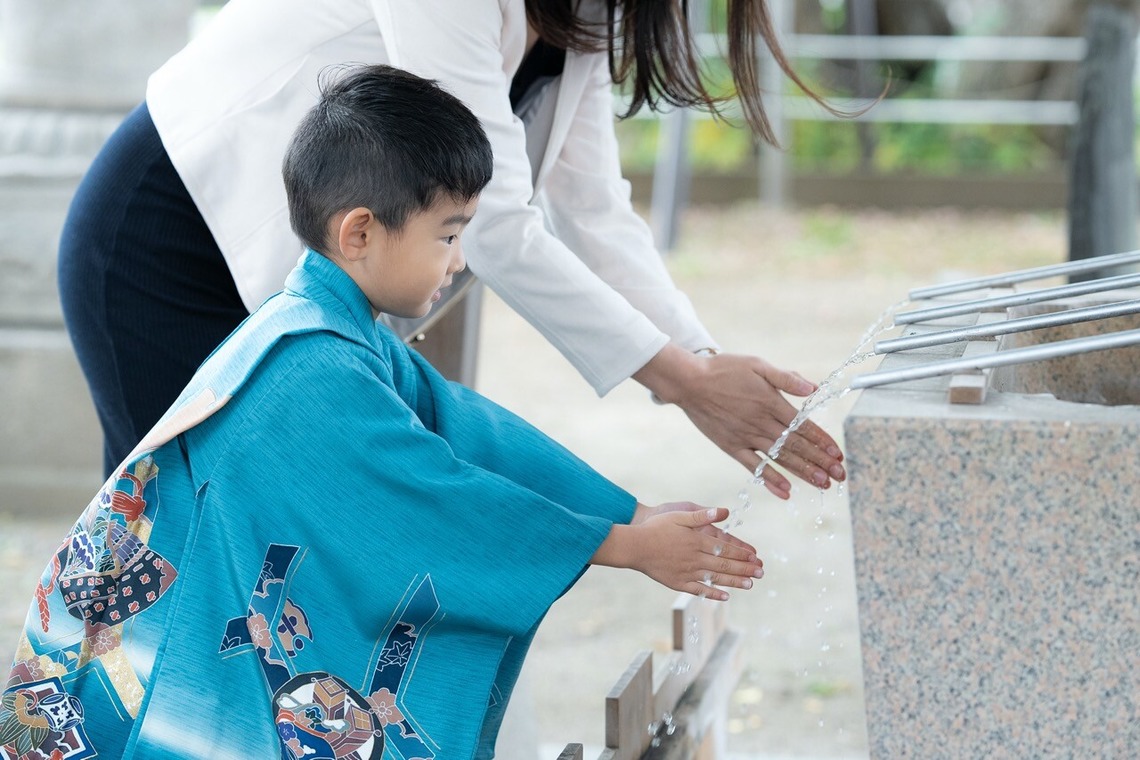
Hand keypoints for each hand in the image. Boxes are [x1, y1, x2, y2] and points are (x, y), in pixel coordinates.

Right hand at [598, 506, 763, 600]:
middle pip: (725, 564)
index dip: (742, 553)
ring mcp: (687, 572)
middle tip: (761, 573)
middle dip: (745, 569)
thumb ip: (702, 515)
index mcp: (697, 541)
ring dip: (735, 581)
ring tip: (750, 584)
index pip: (726, 548)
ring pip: (716, 578)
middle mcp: (695, 558)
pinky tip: (726, 596)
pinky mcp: (678, 583)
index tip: (756, 557)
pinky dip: (713, 593)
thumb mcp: (679, 516)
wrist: (634, 547)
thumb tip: (724, 511)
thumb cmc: (656, 527)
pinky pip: (699, 590)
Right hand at [634, 344, 844, 498]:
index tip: (838, 454)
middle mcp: (761, 423)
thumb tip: (813, 388)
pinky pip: (753, 467)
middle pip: (796, 446)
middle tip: (840, 475)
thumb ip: (786, 378)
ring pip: (780, 458)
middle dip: (820, 461)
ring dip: (803, 472)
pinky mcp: (731, 446)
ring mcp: (746, 437)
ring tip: (822, 484)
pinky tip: (785, 491)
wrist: (689, 382)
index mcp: (771, 402)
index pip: (803, 426)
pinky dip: (770, 479)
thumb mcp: (757, 365)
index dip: (823, 440)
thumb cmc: (724, 370)